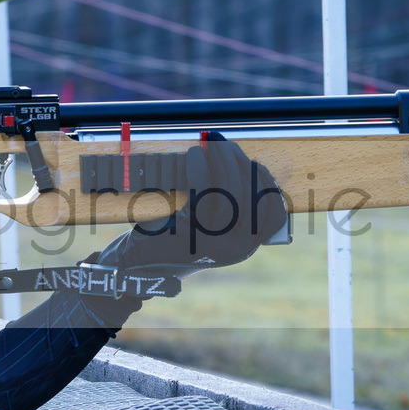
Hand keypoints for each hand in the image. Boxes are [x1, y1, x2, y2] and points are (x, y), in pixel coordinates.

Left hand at [87, 132, 286, 295]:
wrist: (135, 265)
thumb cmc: (168, 239)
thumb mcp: (205, 227)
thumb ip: (226, 207)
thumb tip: (237, 165)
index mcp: (244, 248)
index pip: (273, 215)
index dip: (266, 184)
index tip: (252, 162)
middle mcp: (236, 250)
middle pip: (253, 199)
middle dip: (240, 164)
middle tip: (223, 144)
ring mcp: (215, 245)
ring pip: (231, 195)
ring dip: (222, 162)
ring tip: (210, 145)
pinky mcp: (192, 236)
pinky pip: (203, 196)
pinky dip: (200, 171)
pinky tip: (194, 157)